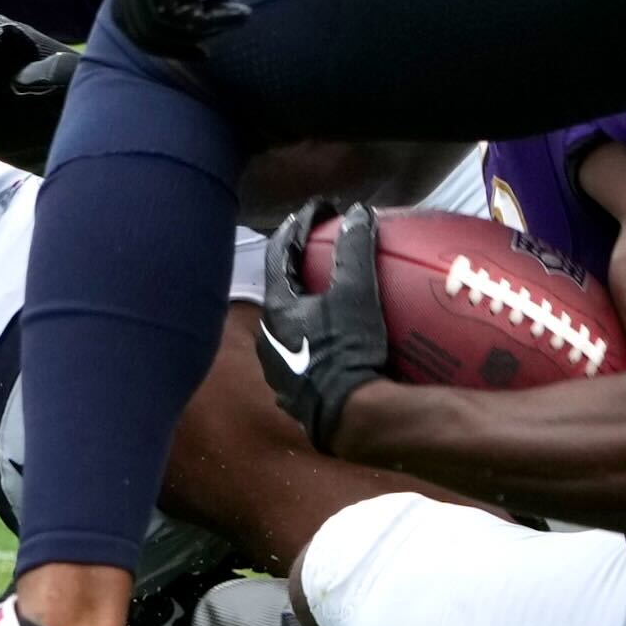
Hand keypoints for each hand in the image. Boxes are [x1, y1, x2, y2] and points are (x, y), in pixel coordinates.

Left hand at [104, 0, 274, 58]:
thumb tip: (183, 18)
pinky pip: (172, 8)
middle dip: (174, 45)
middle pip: (135, 23)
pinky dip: (207, 21)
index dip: (160, 38)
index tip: (197, 45)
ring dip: (195, 33)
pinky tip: (234, 12)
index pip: (128, 12)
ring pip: (152, 21)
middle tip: (205, 49)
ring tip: (230, 17)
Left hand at [256, 201, 390, 450]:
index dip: (299, 225)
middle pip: (281, 289)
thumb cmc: (348, 351)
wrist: (350, 418)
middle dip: (300, 265)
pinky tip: (340, 337)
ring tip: (333, 293)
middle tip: (324, 248)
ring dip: (308, 304)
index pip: (279, 252)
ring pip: (290, 324)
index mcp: (276, 309)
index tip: (320, 208)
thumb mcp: (356, 295)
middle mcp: (268, 338)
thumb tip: (357, 212)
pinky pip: (303, 352)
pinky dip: (318, 335)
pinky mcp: (296, 393)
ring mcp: (279, 370)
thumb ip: (355, 250)